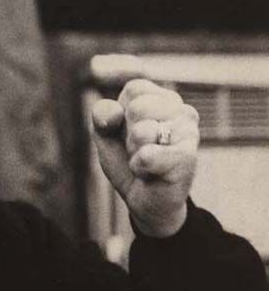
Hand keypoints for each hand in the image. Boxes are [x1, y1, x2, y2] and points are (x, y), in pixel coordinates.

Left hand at [92, 79, 199, 236]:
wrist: (145, 201)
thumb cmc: (129, 162)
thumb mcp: (107, 136)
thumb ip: (103, 117)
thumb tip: (111, 111)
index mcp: (163, 99)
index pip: (135, 89)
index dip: (121, 114)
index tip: (128, 131)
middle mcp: (182, 111)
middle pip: (138, 107)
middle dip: (128, 134)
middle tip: (138, 150)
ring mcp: (188, 134)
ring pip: (142, 131)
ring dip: (134, 152)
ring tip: (146, 161)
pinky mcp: (187, 157)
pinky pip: (148, 156)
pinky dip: (139, 167)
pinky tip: (151, 173)